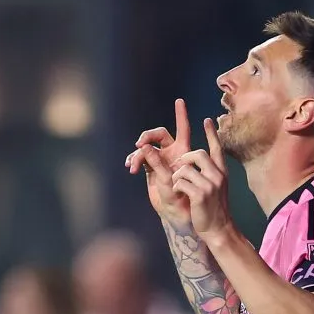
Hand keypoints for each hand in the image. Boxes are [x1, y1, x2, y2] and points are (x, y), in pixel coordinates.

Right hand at [125, 98, 193, 226]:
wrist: (175, 213)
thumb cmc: (180, 198)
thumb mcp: (168, 180)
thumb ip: (156, 164)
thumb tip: (144, 147)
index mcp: (182, 152)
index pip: (183, 129)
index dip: (181, 115)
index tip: (180, 101)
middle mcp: (171, 153)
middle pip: (158, 134)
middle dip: (147, 135)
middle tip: (140, 143)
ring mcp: (159, 159)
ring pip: (145, 147)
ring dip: (137, 153)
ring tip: (132, 165)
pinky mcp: (149, 167)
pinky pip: (138, 157)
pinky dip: (133, 160)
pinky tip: (130, 167)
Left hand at [171, 118, 233, 238]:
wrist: (218, 228)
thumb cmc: (212, 208)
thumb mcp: (215, 187)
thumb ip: (208, 172)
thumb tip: (196, 158)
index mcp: (221, 172)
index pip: (216, 148)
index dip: (211, 133)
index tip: (207, 120)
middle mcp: (218, 175)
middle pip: (198, 153)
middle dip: (184, 160)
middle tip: (179, 170)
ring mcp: (210, 185)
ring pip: (185, 168)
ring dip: (176, 177)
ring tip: (178, 187)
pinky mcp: (200, 194)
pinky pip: (180, 181)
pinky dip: (175, 187)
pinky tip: (179, 194)